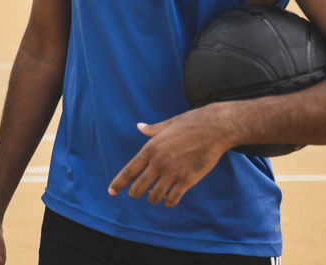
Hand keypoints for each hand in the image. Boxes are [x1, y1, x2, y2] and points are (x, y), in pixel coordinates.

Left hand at [107, 104, 233, 207]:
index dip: (118, 183)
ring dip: (153, 199)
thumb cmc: (191, 123)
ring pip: (155, 196)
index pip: (129, 171)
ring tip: (154, 196)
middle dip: (135, 193)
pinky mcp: (188, 180)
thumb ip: (152, 130)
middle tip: (136, 194)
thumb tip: (139, 126)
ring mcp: (173, 172)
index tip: (111, 191)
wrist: (214, 128)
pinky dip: (168, 202)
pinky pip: (173, 198)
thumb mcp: (167, 124)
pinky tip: (169, 199)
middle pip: (139, 187)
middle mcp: (158, 162)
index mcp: (150, 148)